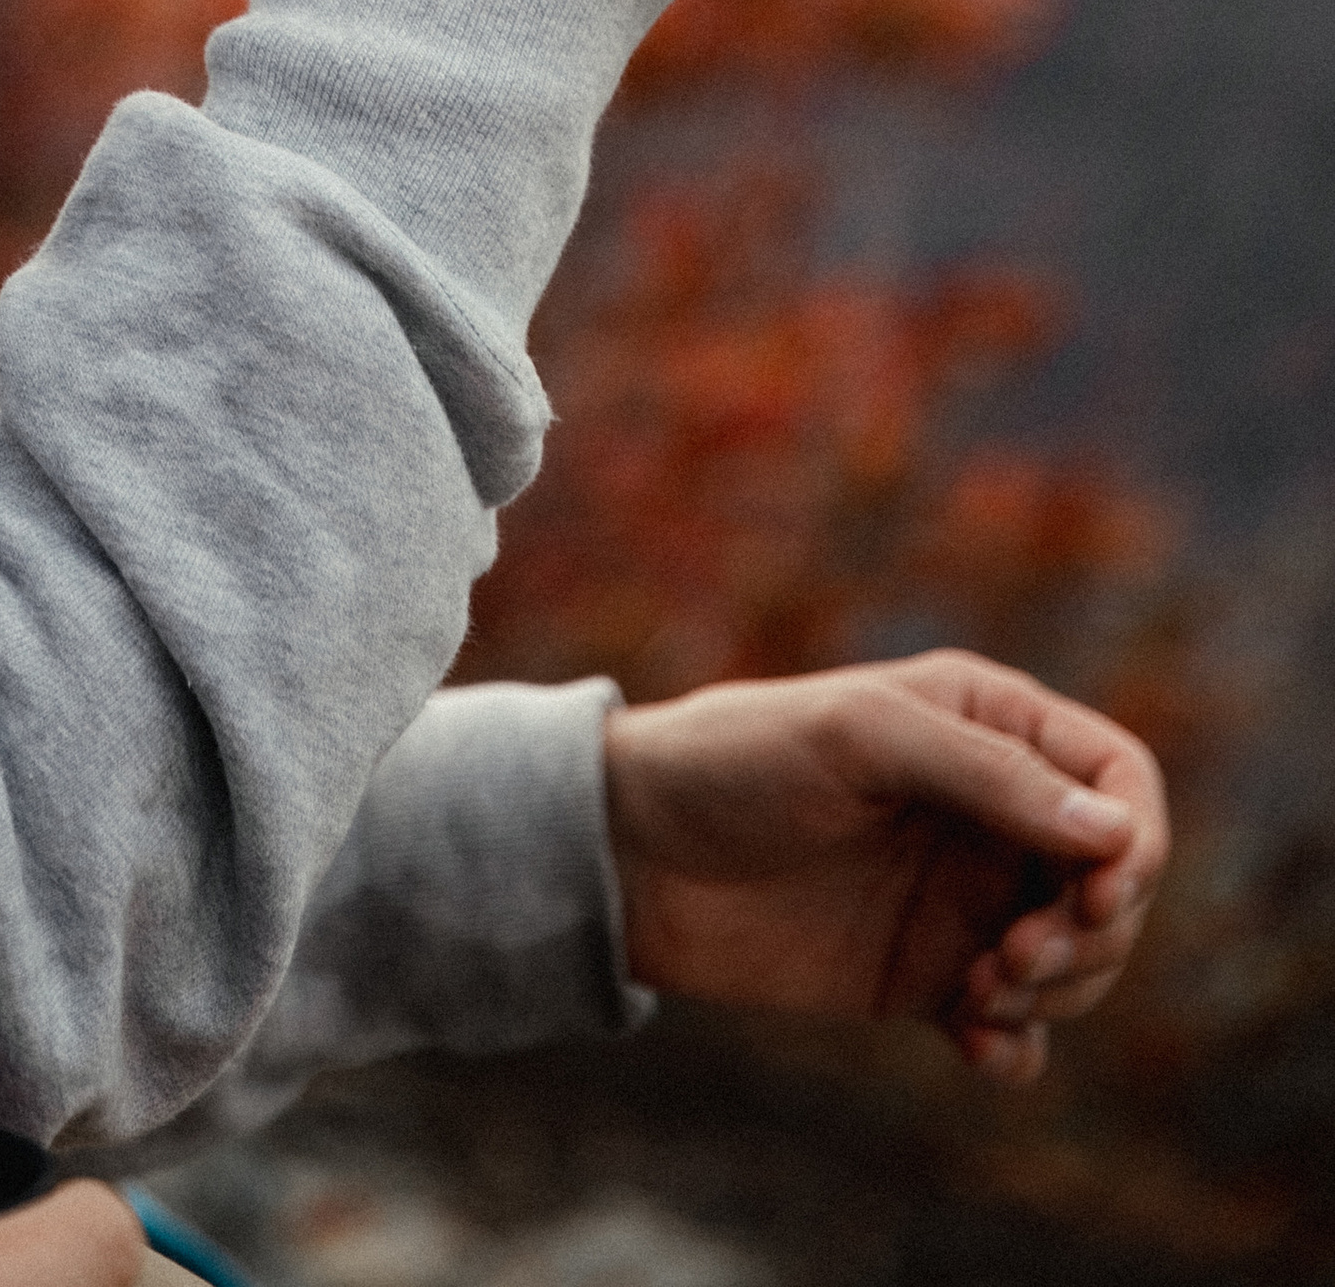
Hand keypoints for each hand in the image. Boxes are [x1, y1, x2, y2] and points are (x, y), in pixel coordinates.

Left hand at [602, 651, 1168, 1080]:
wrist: (634, 853)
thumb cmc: (736, 761)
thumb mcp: (859, 738)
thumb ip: (986, 775)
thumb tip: (1115, 833)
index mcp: (985, 722)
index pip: (1119, 778)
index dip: (1133, 842)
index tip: (1094, 895)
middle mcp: (988, 808)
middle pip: (1114, 881)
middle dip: (1092, 932)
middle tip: (1011, 958)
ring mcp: (963, 895)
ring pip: (1079, 959)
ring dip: (1057, 990)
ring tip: (976, 992)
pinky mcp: (927, 973)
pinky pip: (1019, 1026)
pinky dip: (1018, 1046)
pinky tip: (974, 1045)